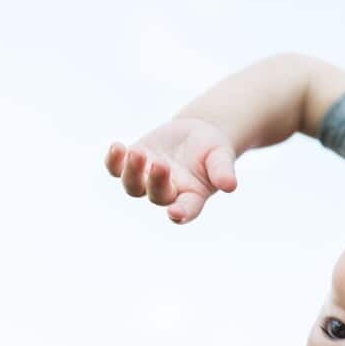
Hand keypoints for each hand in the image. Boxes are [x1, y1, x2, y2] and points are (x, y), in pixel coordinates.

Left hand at [105, 116, 237, 222]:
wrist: (196, 133)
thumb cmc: (213, 149)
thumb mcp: (222, 156)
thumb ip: (223, 171)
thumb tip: (230, 186)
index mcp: (192, 196)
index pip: (186, 209)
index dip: (181, 212)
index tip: (175, 213)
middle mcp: (168, 193)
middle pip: (157, 196)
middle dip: (157, 181)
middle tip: (161, 163)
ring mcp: (147, 179)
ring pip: (133, 186)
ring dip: (132, 172)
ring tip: (137, 152)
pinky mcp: (133, 164)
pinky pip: (116, 168)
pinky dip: (114, 161)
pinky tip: (117, 146)